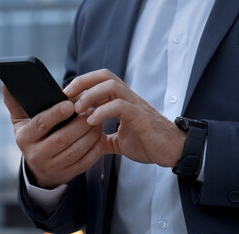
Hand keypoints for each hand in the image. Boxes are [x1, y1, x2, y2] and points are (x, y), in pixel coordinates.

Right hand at [3, 84, 105, 188]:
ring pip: (75, 151)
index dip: (56, 114)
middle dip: (79, 124)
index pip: (40, 124)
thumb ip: (15, 101)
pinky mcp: (66, 174)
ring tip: (98, 121)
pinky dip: (95, 149)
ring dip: (90, 135)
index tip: (70, 104)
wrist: (38, 167)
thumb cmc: (32, 135)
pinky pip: (84, 163)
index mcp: (24, 137)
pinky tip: (99, 137)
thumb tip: (6, 83)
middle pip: (61, 138)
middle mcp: (36, 154)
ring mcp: (52, 166)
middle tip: (91, 111)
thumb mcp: (20, 120)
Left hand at [64, 69, 185, 166]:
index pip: (100, 80)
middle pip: (104, 76)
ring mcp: (136, 106)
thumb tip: (87, 141)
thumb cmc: (149, 143)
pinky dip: (103, 111)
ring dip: (90, 95)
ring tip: (77, 109)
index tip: (64, 96)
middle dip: (82, 82)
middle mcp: (129, 98)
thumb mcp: (119, 141)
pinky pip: (120, 106)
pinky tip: (92, 121)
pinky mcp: (141, 118)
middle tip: (66, 97)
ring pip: (112, 86)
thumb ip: (104, 137)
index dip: (81, 84)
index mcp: (123, 100)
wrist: (174, 152)